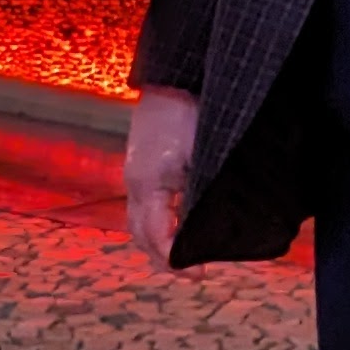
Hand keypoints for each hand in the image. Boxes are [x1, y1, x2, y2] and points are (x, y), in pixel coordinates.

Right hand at [124, 87, 198, 267]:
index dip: (174, 259)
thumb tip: (215, 228)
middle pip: (141, 234)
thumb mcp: (206, 156)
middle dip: (163, 257)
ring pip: (138, 221)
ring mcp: (135, 172)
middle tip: (194, 273)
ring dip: (157, 242)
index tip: (198, 274)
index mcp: (148, 182)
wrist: (176, 75)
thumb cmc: (195, 111)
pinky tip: (177, 227)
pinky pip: (142, 204)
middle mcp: (135, 181)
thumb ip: (205, 194)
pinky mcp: (141, 164)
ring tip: (184, 257)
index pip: (155, 234)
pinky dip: (157, 223)